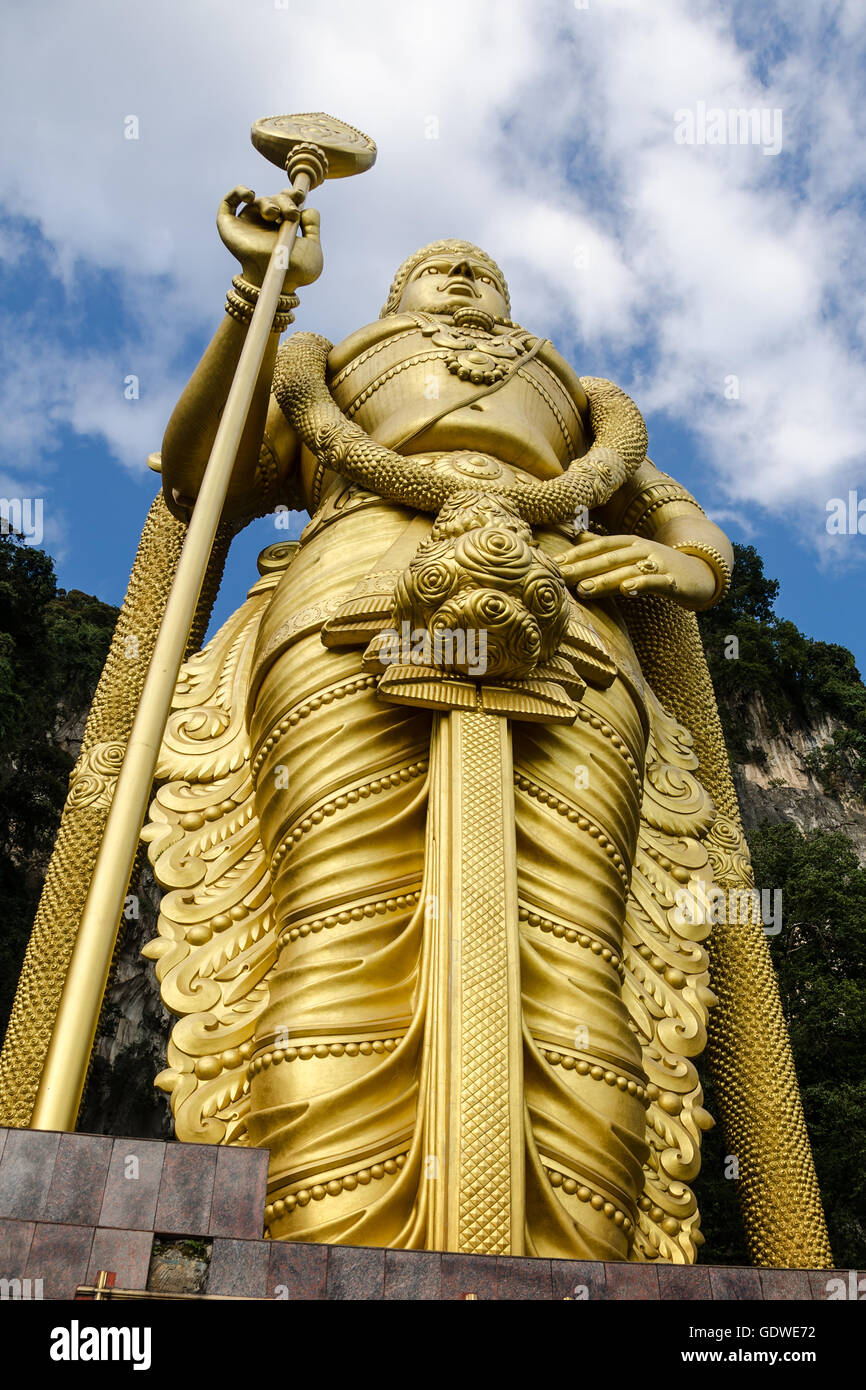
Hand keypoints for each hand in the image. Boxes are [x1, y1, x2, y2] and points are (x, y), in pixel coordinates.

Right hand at [216, 186, 322, 290]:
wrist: (279, 279)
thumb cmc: (297, 271)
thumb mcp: (312, 248)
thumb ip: (313, 227)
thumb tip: (308, 209)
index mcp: (282, 229)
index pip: (284, 203)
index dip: (291, 196)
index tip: (300, 196)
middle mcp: (264, 226)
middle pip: (273, 200)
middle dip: (284, 200)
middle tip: (292, 213)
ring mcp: (247, 225)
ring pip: (257, 201)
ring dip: (268, 202)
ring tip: (274, 214)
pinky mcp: (229, 227)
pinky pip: (228, 203)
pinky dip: (238, 192)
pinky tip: (250, 195)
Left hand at [556, 533, 716, 607]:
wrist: (700, 573)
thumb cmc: (657, 565)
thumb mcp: (630, 552)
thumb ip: (604, 545)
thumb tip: (574, 537)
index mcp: (629, 543)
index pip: (598, 545)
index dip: (576, 554)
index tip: (554, 563)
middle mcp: (641, 549)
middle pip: (609, 558)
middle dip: (583, 567)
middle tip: (560, 576)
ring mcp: (658, 564)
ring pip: (628, 570)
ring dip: (605, 579)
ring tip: (584, 589)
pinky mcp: (673, 581)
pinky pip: (655, 582)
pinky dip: (641, 585)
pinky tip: (626, 591)